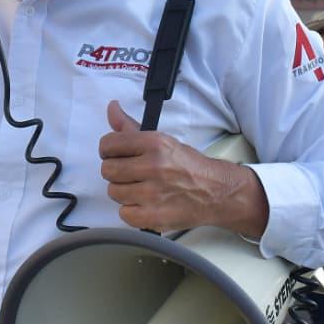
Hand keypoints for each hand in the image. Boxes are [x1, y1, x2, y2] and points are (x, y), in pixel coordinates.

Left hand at [99, 101, 266, 235]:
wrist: (216, 191)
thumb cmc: (187, 165)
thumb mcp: (161, 139)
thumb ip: (131, 127)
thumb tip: (111, 107)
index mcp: (154, 143)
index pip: (108, 144)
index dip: (108, 150)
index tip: (116, 154)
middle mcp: (153, 166)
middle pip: (108, 169)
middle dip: (116, 171)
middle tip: (130, 173)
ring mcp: (153, 194)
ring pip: (113, 192)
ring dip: (123, 191)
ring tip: (140, 188)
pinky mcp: (154, 217)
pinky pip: (123, 214)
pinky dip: (132, 211)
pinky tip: (144, 204)